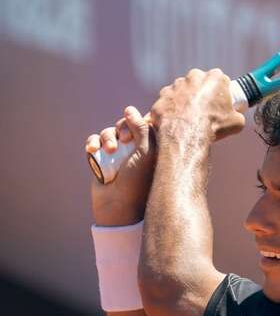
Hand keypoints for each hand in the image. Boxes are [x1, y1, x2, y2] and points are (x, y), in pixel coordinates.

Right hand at [86, 106, 155, 225]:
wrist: (118, 206)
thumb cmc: (137, 181)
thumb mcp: (146, 153)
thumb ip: (141, 128)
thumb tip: (129, 108)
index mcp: (151, 147)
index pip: (144, 122)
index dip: (139, 121)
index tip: (141, 129)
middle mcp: (134, 149)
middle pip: (125, 124)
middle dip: (123, 127)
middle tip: (125, 139)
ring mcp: (117, 154)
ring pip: (110, 132)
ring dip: (108, 136)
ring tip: (109, 150)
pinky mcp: (101, 159)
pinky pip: (94, 142)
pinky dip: (92, 143)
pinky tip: (93, 150)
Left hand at [150, 68, 245, 150]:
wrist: (187, 136)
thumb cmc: (213, 126)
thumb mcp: (237, 122)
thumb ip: (237, 114)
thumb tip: (237, 117)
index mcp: (214, 78)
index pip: (220, 79)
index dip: (221, 91)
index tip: (220, 102)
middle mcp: (193, 77)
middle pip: (198, 82)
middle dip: (200, 93)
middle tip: (204, 110)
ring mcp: (175, 86)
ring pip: (181, 92)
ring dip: (184, 101)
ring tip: (188, 119)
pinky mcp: (162, 98)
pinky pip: (167, 103)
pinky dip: (171, 111)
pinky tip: (176, 122)